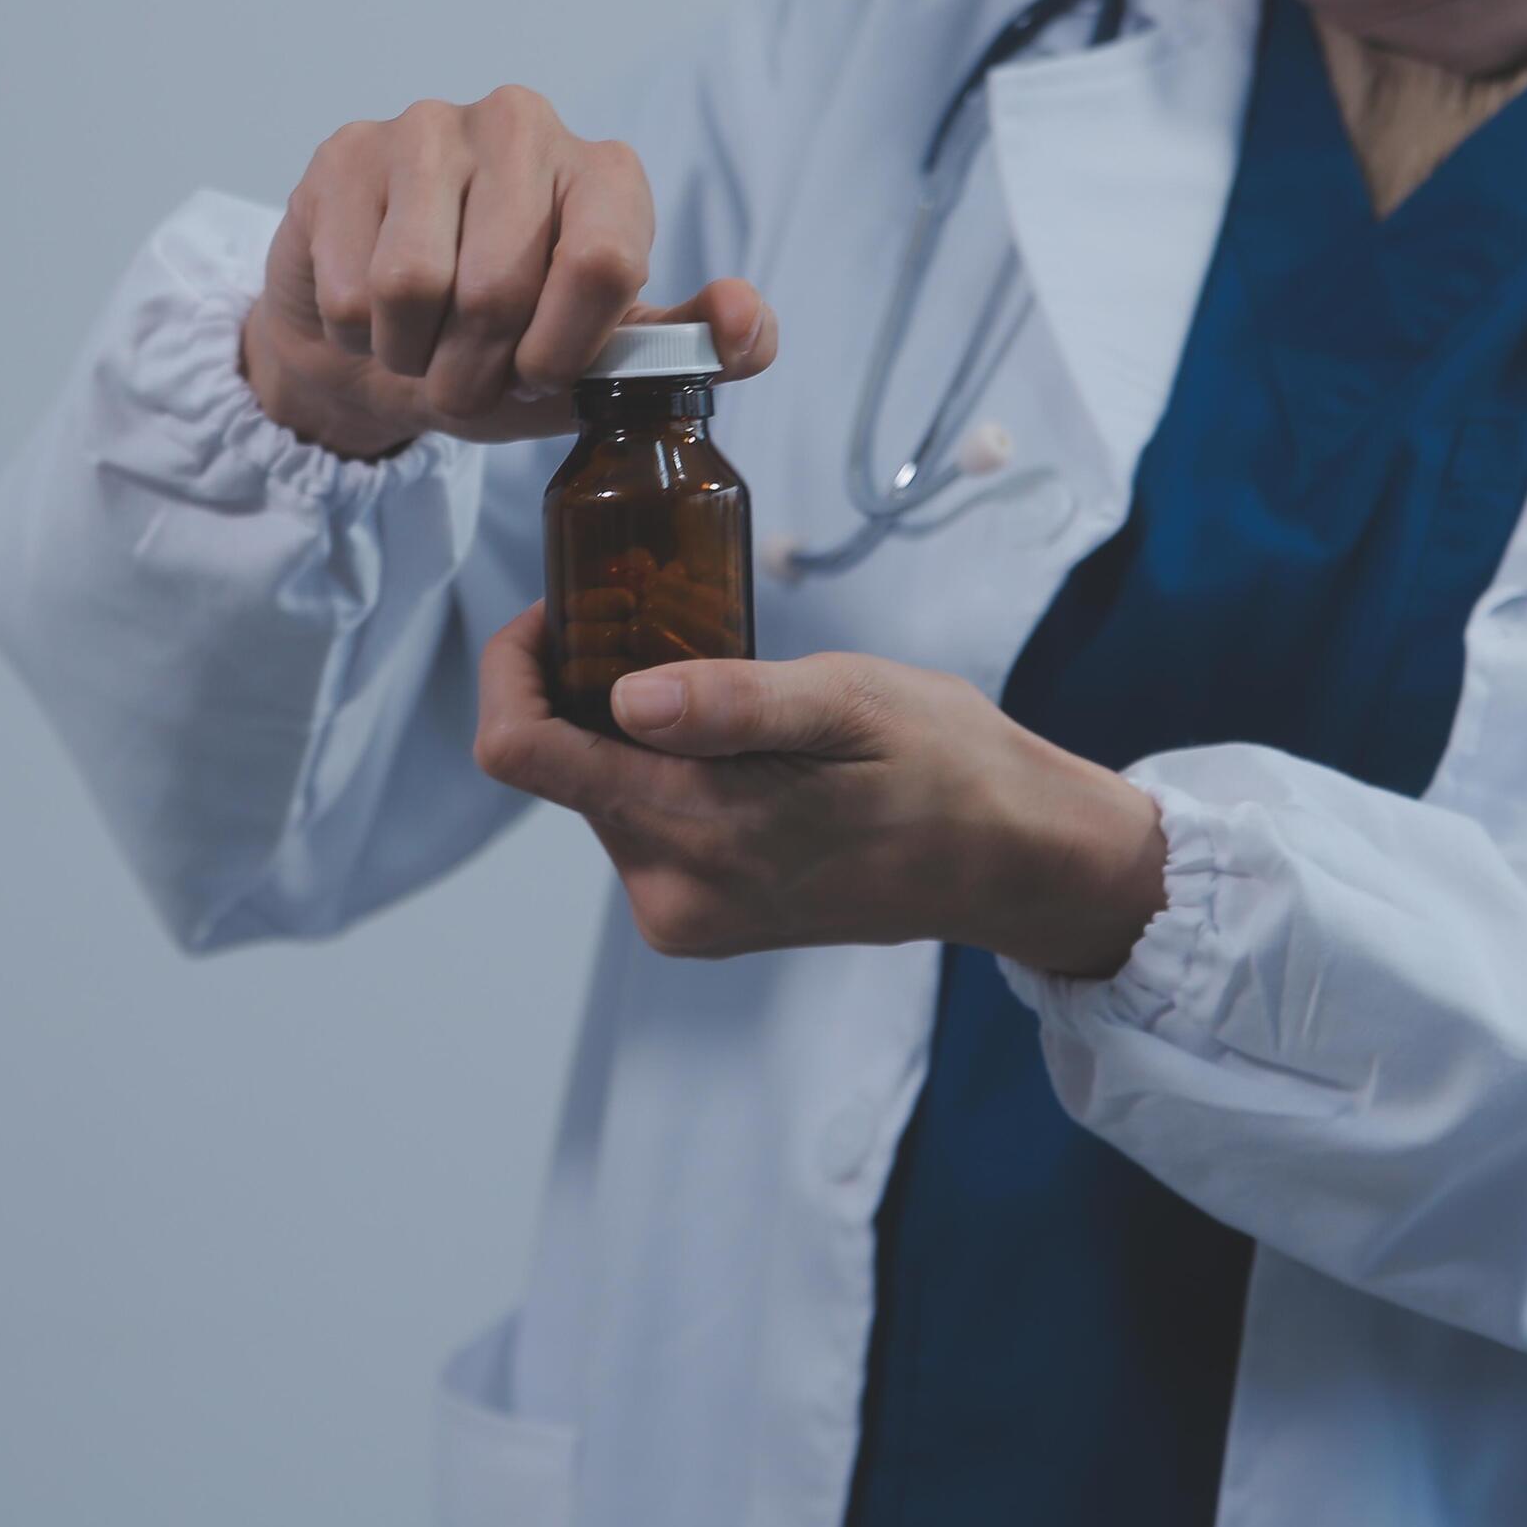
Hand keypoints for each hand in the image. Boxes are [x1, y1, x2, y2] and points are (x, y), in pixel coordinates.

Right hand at [241, 87, 778, 457]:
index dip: (562, 346)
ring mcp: (428, 128)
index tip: (540, 371)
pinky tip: (372, 316)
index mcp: (606, 173)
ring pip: (413, 285)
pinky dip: (359, 336)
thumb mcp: (610, 365)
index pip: (602, 262)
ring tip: (423, 345)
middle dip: (478, 369)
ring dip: (415, 356)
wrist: (384, 344)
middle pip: (500, 286)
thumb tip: (745, 317)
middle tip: (471, 373)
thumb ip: (694, 350)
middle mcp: (523, 125)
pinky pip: (350, 288)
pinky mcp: (347, 153)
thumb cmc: (508, 348)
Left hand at [471, 606, 1168, 976]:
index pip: (520, 751)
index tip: (563, 608)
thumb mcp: (851, 704)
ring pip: (601, 789)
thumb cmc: (946, 767)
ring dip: (633, 729)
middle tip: (672, 625)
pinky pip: (642, 822)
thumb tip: (629, 698)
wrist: (1011, 861)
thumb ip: (737, 704)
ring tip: (730, 688)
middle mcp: (669, 891)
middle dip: (590, 687)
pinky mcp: (699, 918)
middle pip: (558, 764)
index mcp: (695, 833)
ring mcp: (682, 914)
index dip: (515, 665)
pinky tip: (739, 745)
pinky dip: (665, 770)